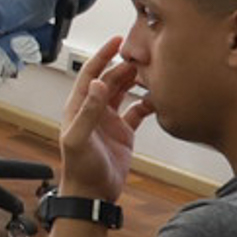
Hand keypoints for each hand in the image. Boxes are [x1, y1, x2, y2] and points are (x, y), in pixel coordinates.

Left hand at [58, 35, 149, 199]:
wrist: (92, 195)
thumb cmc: (80, 169)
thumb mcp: (80, 138)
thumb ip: (88, 111)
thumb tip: (96, 83)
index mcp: (78, 107)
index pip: (90, 73)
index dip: (102, 55)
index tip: (117, 41)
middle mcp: (93, 110)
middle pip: (110, 79)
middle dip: (124, 66)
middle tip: (143, 56)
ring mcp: (109, 120)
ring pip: (124, 93)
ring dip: (136, 81)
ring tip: (152, 71)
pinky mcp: (123, 132)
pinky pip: (138, 111)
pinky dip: (147, 103)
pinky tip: (158, 98)